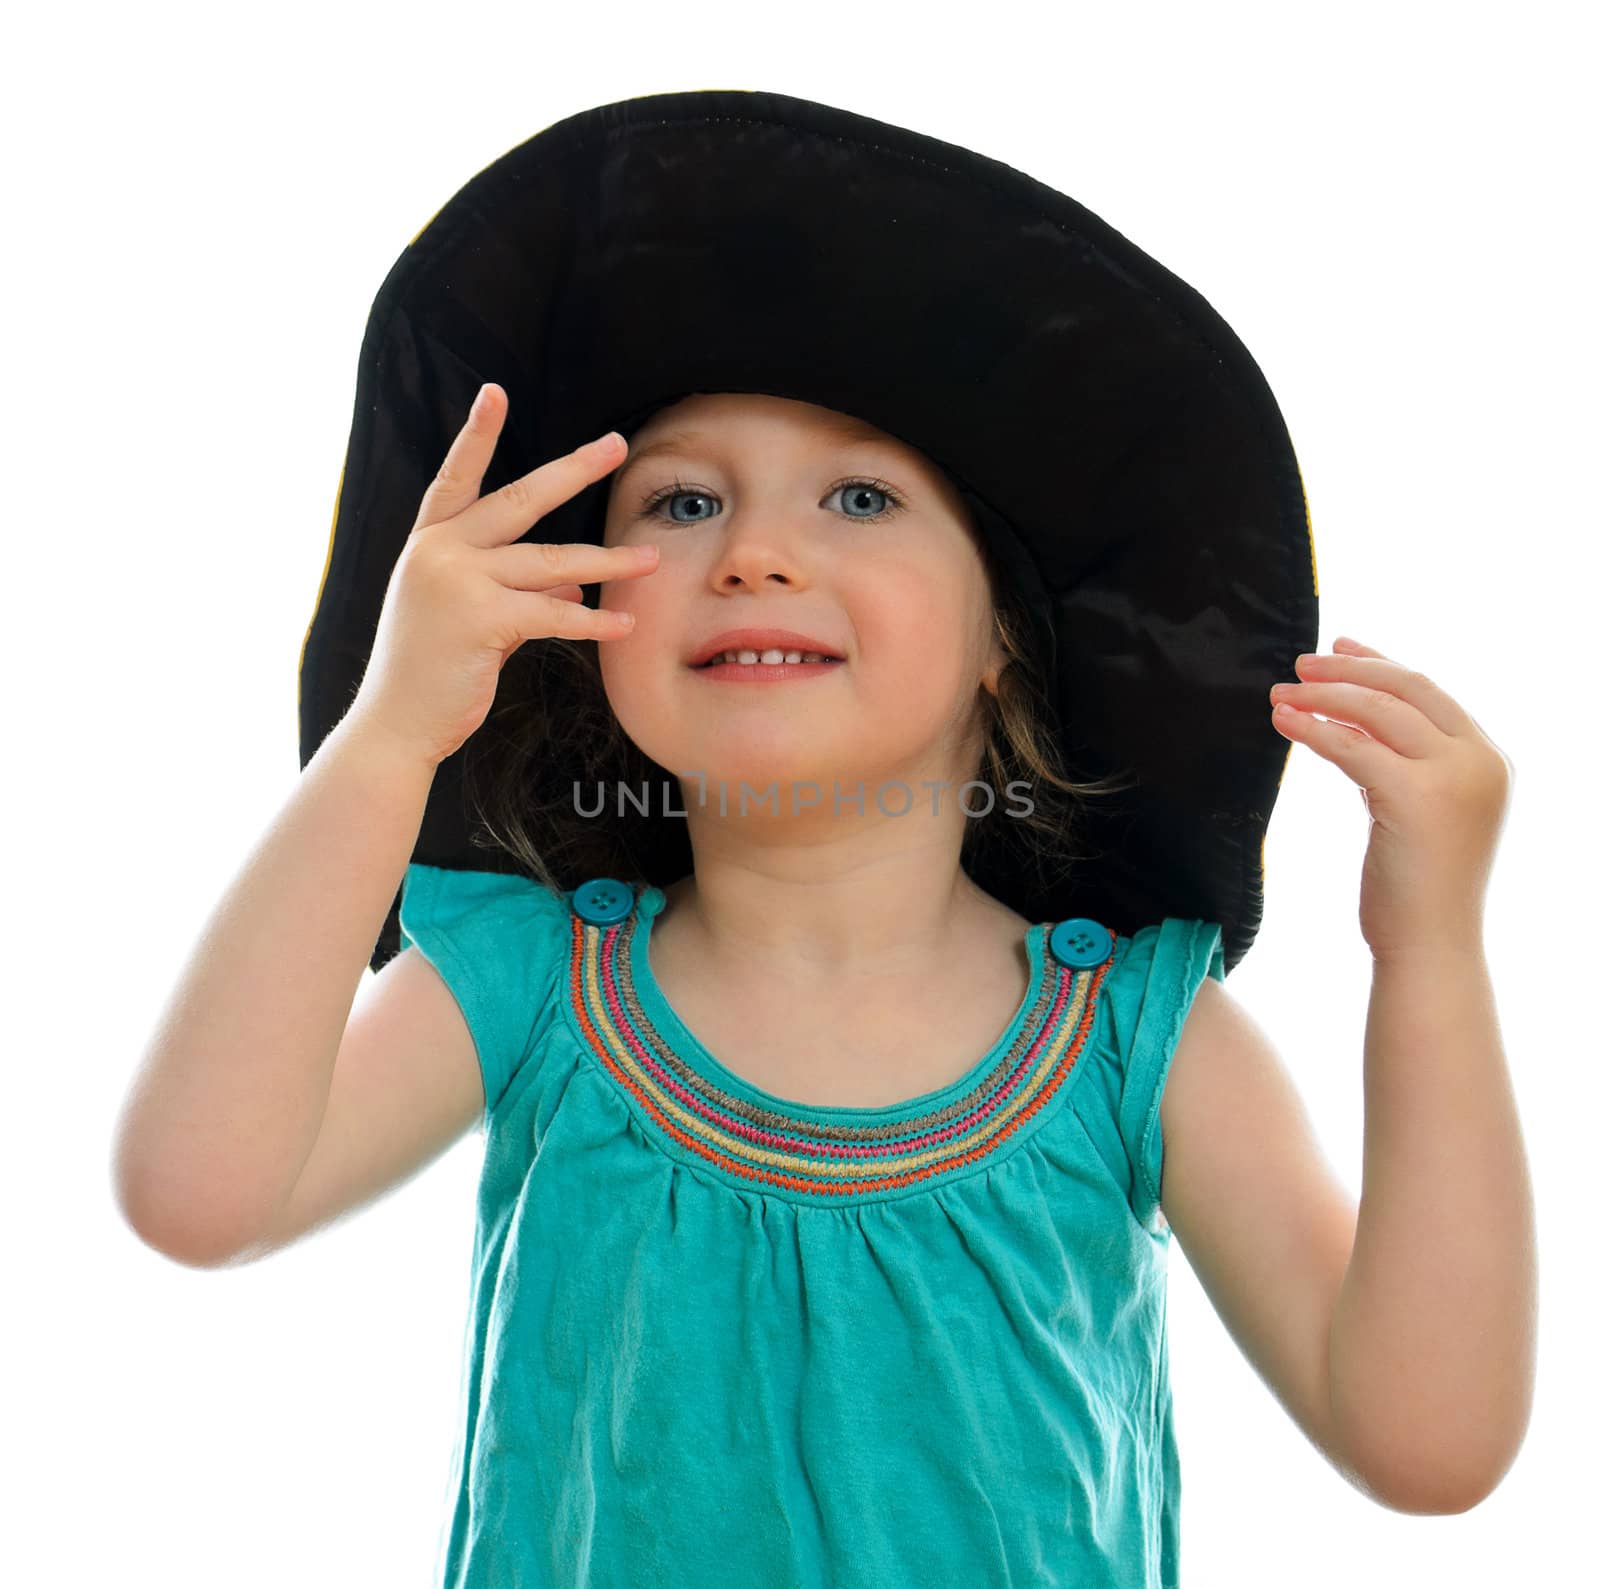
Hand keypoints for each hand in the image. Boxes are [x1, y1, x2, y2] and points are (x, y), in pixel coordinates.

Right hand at [346, 383, 658, 767]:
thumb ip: (511, 587)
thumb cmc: (433, 672)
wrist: (397, 724)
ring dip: (607, 560)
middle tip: (616, 444)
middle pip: (519, 499)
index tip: (495, 392)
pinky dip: (592, 621)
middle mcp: (439, 551)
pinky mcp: (479, 618)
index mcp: (430, 543)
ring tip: (651, 557)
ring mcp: (457, 581)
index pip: (456, 477)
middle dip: (574, 469)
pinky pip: (552, 613)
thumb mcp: (468, 615)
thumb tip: (570, 574)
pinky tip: (624, 624)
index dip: (476, 435)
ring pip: (551, 560)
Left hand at [1269, 636, 1514, 960]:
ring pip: (1378, 710)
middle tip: (1301, 663)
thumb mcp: (1419, 813)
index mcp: (1487, 761)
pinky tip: (1282, 722)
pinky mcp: (1414, 796)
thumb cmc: (1418, 891)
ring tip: (1280, 692)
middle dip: (1349, 670)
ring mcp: (1452, 776)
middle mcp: (1479, 761)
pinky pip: (1352, 746)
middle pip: (1407, 689)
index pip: (1430, 693)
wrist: (1431, 947)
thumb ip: (1404, 768)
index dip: (1381, 664)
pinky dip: (1313, 729)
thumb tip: (1355, 728)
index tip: (1341, 648)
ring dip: (1322, 695)